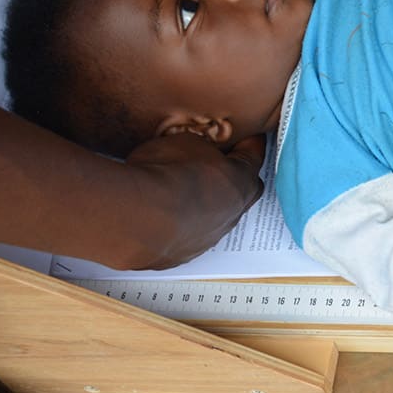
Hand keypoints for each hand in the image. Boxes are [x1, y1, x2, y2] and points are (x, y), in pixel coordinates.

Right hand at [122, 132, 266, 268]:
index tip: (248, 138)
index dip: (249, 144)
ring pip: (215, 218)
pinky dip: (181, 226)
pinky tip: (164, 217)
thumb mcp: (187, 140)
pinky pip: (189, 237)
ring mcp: (209, 237)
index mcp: (242, 179)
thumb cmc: (166, 175)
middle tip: (216, 165)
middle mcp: (233, 212)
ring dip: (205, 206)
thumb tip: (196, 150)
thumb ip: (201, 147)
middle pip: (242, 191)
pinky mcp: (183, 255)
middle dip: (232, 177)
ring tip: (182, 192)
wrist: (138, 216)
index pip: (254, 155)